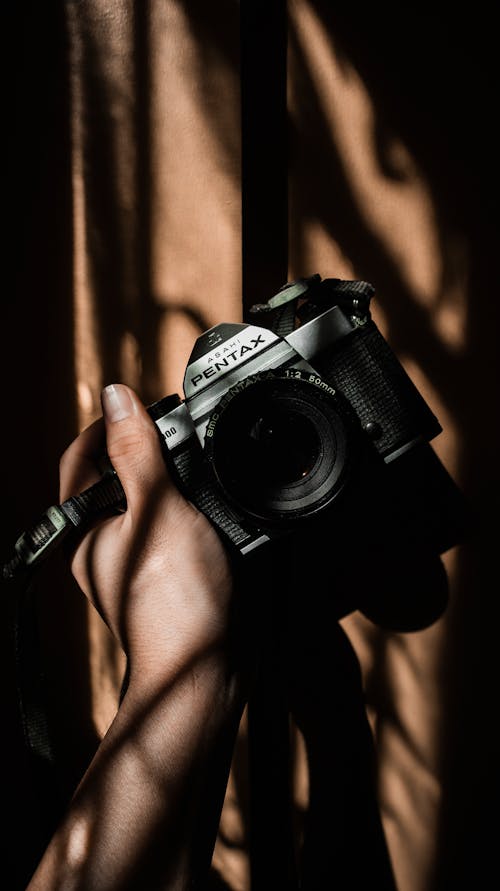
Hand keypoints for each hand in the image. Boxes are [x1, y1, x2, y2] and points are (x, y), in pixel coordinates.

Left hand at [27, 384, 245, 889]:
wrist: (204, 665)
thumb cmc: (176, 596)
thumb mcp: (157, 507)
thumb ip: (138, 450)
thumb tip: (117, 397)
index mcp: (81, 524)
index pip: (81, 455)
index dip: (108, 422)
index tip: (141, 403)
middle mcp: (96, 541)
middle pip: (110, 475)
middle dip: (139, 446)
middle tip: (175, 428)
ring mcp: (125, 559)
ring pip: (139, 500)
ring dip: (164, 476)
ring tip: (193, 461)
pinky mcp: (155, 573)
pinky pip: (161, 525)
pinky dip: (180, 506)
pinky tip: (205, 505)